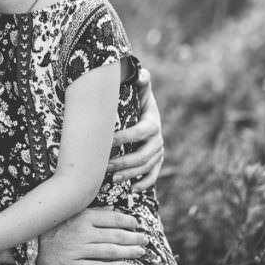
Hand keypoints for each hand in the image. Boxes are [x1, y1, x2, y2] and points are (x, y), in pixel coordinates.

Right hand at [36, 207, 145, 264]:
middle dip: (134, 238)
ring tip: (140, 252)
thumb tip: (112, 210)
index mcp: (84, 217)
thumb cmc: (54, 225)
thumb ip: (93, 211)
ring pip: (110, 251)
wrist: (30, 243)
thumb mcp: (72, 213)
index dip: (128, 222)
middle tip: (145, 240)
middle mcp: (83, 233)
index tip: (137, 225)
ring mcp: (78, 250)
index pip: (113, 219)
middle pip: (115, 236)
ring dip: (128, 252)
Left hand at [109, 67, 164, 190]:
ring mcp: (158, 151)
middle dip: (125, 162)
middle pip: (144, 155)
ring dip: (130, 175)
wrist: (146, 110)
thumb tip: (141, 74)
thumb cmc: (138, 100)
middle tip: (106, 166)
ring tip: (113, 179)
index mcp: (152, 122)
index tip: (107, 142)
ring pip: (146, 168)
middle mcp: (158, 139)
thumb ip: (141, 81)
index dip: (125, 138)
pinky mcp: (156, 161)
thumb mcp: (140, 90)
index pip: (140, 132)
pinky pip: (153, 175)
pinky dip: (144, 183)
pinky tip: (132, 190)